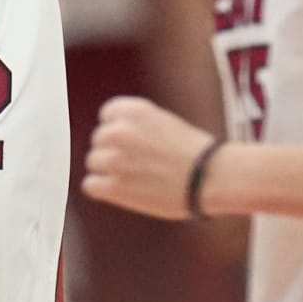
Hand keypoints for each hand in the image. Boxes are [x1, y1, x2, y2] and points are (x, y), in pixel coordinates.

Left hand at [82, 95, 214, 220]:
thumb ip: (136, 127)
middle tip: (136, 163)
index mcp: (134, 111)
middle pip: (98, 140)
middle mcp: (119, 131)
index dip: (118, 130)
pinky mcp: (115, 187)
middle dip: (113, 150)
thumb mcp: (164, 123)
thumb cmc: (195, 153)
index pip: (106, 115)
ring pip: (93, 162)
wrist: (212, 177)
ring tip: (133, 178)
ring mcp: (115, 159)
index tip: (131, 142)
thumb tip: (114, 140)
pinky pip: (90, 185)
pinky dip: (102, 189)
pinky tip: (120, 191)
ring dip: (108, 170)